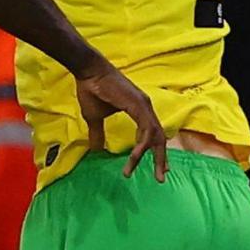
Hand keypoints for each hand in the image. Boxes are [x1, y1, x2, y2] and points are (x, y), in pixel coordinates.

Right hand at [74, 61, 168, 180]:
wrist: (88, 71)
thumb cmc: (91, 90)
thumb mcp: (94, 118)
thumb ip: (98, 133)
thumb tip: (96, 149)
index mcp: (139, 109)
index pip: (153, 133)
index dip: (156, 151)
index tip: (159, 168)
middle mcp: (145, 107)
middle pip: (160, 137)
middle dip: (161, 158)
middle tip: (161, 177)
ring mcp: (144, 105)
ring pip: (156, 135)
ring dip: (155, 156)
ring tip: (154, 174)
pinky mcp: (138, 105)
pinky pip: (147, 129)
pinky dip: (144, 145)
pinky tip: (137, 156)